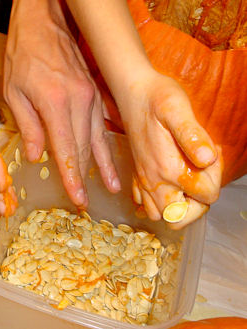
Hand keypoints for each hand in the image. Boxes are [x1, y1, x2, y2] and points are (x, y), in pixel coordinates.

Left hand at [4, 0, 119, 207]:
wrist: (45, 21)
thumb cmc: (24, 54)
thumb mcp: (14, 91)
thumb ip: (27, 125)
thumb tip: (37, 156)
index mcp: (55, 103)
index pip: (66, 149)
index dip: (71, 177)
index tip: (77, 199)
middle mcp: (78, 102)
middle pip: (84, 147)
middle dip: (85, 177)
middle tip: (86, 203)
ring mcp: (90, 96)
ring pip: (97, 137)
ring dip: (103, 165)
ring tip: (110, 187)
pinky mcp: (94, 92)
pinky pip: (101, 123)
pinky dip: (106, 144)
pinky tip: (112, 157)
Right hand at [120, 72, 221, 228]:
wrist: (132, 91)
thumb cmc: (157, 97)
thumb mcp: (177, 108)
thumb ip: (192, 134)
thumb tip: (207, 159)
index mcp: (166, 167)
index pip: (205, 194)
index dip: (215, 178)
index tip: (210, 154)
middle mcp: (153, 180)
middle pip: (179, 218)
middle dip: (197, 204)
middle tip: (201, 177)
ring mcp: (143, 179)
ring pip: (161, 216)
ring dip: (178, 206)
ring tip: (187, 182)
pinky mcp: (138, 175)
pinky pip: (145, 204)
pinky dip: (159, 202)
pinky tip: (168, 183)